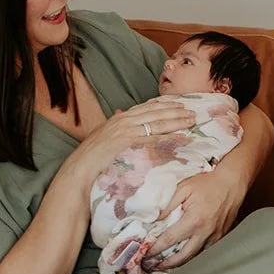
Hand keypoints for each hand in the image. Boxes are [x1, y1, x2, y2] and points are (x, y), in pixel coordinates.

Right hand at [64, 99, 196, 187]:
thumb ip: (116, 124)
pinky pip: (154, 140)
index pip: (147, 107)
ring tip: (192, 120)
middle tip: (193, 111)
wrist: (80, 170)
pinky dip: (170, 138)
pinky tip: (182, 138)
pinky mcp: (129, 144)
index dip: (165, 104)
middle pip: (156, 112)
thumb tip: (122, 112)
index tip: (179, 103)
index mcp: (120, 118)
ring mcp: (127, 132)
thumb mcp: (104, 134)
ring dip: (177, 121)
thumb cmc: (92, 157)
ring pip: (158, 123)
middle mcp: (124, 121)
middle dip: (176, 110)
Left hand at [143, 166, 247, 270]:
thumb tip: (153, 219)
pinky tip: (185, 255)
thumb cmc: (207, 184)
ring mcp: (215, 236)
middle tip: (155, 266)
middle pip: (184, 256)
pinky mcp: (222, 237)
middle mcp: (205, 232)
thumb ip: (167, 205)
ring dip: (181, 263)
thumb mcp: (183, 189)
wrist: (232, 183)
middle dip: (168, 264)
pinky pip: (206, 251)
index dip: (155, 248)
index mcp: (194, 220)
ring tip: (167, 264)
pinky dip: (194, 255)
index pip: (170, 239)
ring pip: (196, 257)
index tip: (145, 253)